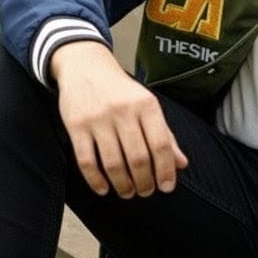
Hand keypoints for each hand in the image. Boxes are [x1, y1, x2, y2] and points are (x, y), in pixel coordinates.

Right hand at [50, 40, 187, 199]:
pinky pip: (86, 161)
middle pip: (138, 158)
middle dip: (144, 182)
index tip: (166, 186)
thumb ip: (164, 134)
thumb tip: (181, 164)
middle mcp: (123, 110)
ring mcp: (98, 119)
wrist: (85, 65)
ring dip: (123, 185)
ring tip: (128, 192)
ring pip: (113, 164)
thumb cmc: (120, 89)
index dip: (165, 170)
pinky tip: (103, 188)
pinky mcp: (76, 126)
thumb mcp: (146, 104)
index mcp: (146, 104)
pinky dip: (96, 180)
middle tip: (145, 191)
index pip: (161, 144)